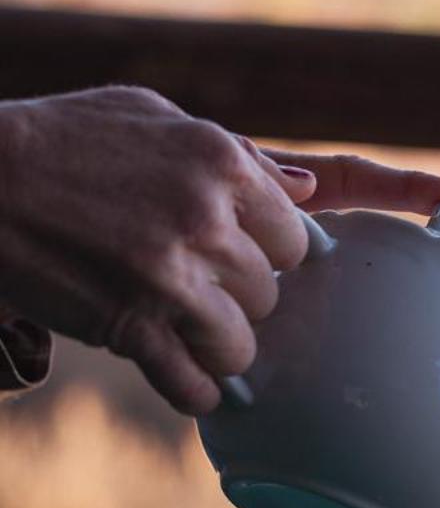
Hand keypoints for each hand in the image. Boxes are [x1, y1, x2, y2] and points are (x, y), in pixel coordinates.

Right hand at [0, 87, 439, 413]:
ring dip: (216, 347)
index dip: (266, 252)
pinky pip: (191, 382)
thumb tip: (309, 189)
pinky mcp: (128, 323)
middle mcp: (205, 217)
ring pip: (239, 344)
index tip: (235, 254)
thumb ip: (238, 153)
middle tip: (198, 289)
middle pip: (268, 292)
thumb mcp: (151, 116)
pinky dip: (194, 391)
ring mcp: (167, 275)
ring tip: (187, 332)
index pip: (293, 237)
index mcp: (221, 161)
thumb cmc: (63, 139)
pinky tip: (186, 382)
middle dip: (236, 297)